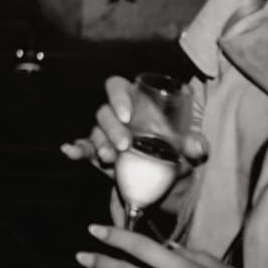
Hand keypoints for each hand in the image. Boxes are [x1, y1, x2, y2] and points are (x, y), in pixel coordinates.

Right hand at [60, 76, 208, 174]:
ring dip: (98, 143)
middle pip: (104, 112)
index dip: (117, 97)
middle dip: (112, 128)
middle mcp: (116, 115)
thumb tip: (197, 147)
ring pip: (94, 132)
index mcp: (136, 102)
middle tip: (124, 145)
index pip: (117, 87)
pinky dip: (76, 150)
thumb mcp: (190, 148)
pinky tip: (70, 151)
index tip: (126, 115)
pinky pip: (84, 148)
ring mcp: (105, 135)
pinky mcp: (98, 153)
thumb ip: (196, 146)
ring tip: (108, 158)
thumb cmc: (178, 151)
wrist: (169, 180)